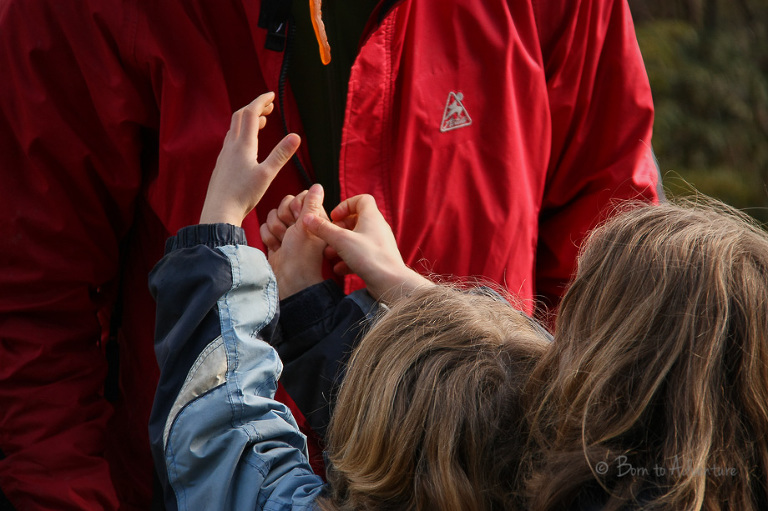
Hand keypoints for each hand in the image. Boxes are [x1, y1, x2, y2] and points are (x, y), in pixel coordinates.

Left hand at [199, 92, 300, 225]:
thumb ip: (281, 154)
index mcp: (243, 145)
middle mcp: (231, 146)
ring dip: (248, 120)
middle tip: (269, 106)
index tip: (271, 95)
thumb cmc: (243, 195)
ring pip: (235, 128)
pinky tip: (248, 144)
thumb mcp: (267, 175)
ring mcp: (225, 155)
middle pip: (241, 117)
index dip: (261, 101)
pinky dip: (242, 133)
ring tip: (262, 122)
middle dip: (255, 107)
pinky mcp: (222, 165)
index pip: (251, 113)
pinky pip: (232, 140)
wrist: (219, 211)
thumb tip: (296, 136)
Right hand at [264, 184, 328, 299]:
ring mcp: (287, 234)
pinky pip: (265, 228)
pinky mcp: (275, 242)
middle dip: (283, 218)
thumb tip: (318, 186)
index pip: (300, 196)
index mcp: (316, 218)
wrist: (288, 281)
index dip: (295, 205)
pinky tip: (276, 249)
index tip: (298, 217)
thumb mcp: (309, 225)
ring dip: (275, 229)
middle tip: (289, 232)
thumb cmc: (303, 254)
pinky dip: (269, 238)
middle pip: (284, 204)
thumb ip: (311, 203)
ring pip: (272, 216)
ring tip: (283, 242)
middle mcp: (302, 225)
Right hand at [302, 194, 431, 303]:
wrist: (390, 283)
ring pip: (356, 239)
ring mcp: (378, 244)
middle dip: (339, 228)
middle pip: (356, 220)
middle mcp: (377, 228)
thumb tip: (307, 218)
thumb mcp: (341, 240)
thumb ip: (323, 229)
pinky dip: (348, 259)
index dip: (345, 205)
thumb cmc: (370, 258)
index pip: (361, 199)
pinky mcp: (377, 259)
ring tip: (329, 254)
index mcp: (372, 217)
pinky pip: (361, 254)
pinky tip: (339, 269)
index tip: (334, 217)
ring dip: (341, 245)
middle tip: (329, 236)